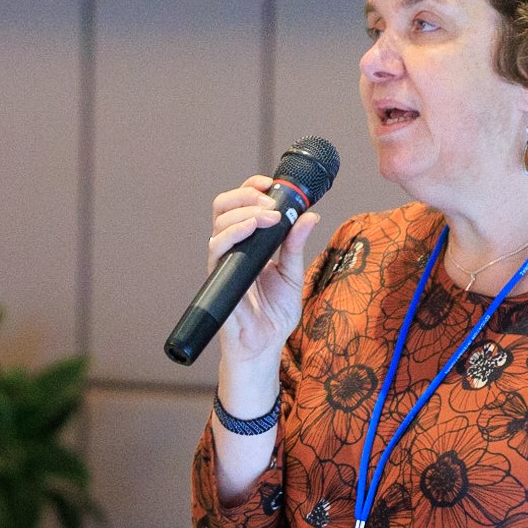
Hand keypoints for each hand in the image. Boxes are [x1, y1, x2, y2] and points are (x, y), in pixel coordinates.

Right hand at [207, 176, 321, 372]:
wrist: (265, 345)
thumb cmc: (274, 313)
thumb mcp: (292, 273)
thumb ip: (296, 245)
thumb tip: (309, 216)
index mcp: (248, 243)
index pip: (240, 205)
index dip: (250, 188)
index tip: (271, 183)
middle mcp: (232, 248)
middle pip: (224, 206)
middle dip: (246, 195)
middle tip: (270, 199)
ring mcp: (223, 262)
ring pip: (220, 222)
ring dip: (245, 211)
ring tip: (269, 215)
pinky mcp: (219, 276)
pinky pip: (217, 248)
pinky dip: (234, 232)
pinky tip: (252, 228)